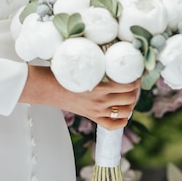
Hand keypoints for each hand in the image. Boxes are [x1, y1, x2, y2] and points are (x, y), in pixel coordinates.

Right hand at [21, 66, 139, 129]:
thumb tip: (110, 54)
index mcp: (99, 87)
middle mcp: (100, 102)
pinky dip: (122, 121)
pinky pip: (113, 126)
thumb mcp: (82, 67)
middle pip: (130, 99)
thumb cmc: (61, 73)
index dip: (136, 80)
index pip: (128, 85)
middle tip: (133, 84)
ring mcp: (96, 111)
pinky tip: (123, 114)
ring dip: (131, 104)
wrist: (45, 88)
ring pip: (125, 112)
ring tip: (129, 96)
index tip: (136, 73)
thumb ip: (97, 65)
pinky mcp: (92, 117)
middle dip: (135, 91)